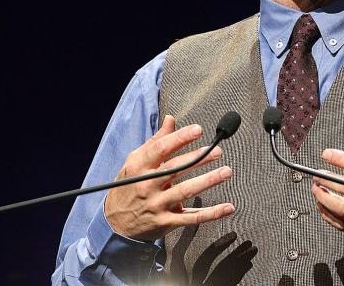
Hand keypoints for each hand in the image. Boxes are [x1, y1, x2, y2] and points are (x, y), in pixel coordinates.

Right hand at [104, 115, 234, 240]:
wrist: (115, 224)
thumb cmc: (129, 186)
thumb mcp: (136, 162)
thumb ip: (156, 141)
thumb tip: (171, 119)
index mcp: (139, 167)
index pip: (160, 149)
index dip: (179, 138)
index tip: (198, 129)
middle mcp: (147, 185)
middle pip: (176, 169)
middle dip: (198, 158)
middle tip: (217, 151)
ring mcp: (157, 205)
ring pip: (186, 191)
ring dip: (208, 181)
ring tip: (226, 171)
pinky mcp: (166, 222)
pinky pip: (192, 218)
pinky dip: (212, 213)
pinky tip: (228, 207)